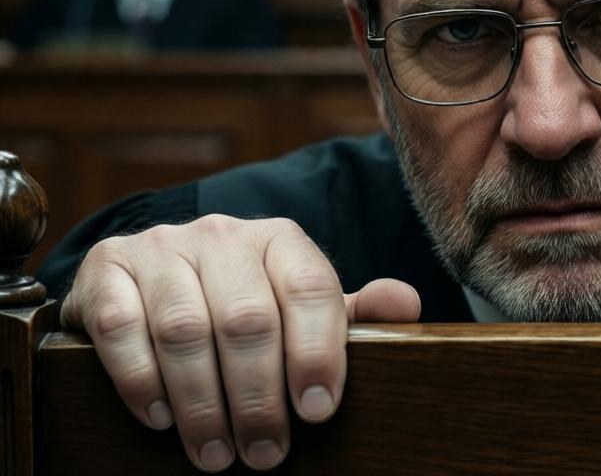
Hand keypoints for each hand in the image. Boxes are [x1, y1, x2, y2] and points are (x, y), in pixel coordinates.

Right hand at [61, 215, 420, 471]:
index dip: (317, 352)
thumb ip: (351, 313)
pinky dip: (141, 378)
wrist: (151, 278)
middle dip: (258, 396)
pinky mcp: (106, 268)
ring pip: (184, 328)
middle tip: (266, 452)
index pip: (310, 288)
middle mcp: (222, 235)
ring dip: (202, 402)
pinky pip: (120, 326)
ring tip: (216, 454)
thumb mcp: (300, 308)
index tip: (318, 410)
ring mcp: (161, 247)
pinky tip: (160, 418)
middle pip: (247, 318)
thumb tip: (406, 305)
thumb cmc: (243, 302)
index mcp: (280, 240)